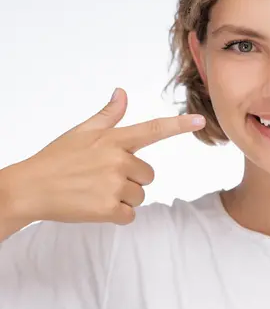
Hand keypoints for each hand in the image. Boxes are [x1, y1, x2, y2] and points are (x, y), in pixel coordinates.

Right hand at [3, 88, 204, 225]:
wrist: (29, 189)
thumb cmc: (56, 159)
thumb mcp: (81, 132)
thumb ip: (108, 116)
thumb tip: (121, 93)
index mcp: (114, 140)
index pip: (153, 129)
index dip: (179, 125)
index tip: (201, 119)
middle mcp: (118, 160)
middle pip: (149, 175)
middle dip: (131, 179)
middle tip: (102, 179)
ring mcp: (114, 185)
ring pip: (140, 195)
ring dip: (123, 198)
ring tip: (95, 192)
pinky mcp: (109, 209)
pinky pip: (130, 215)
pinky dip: (117, 215)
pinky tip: (95, 207)